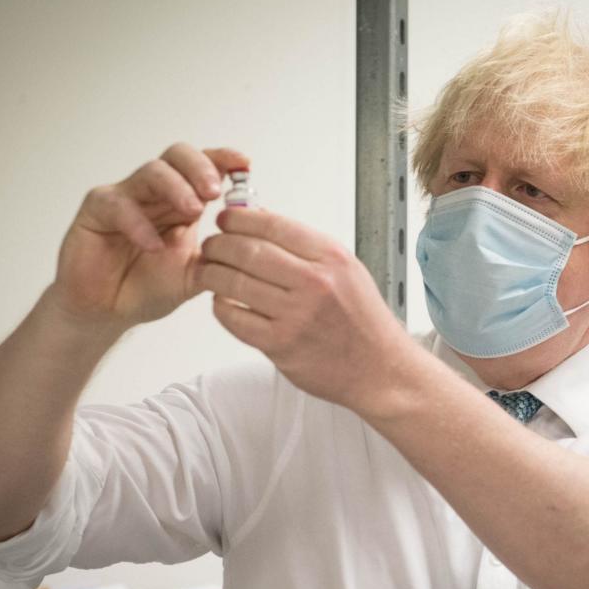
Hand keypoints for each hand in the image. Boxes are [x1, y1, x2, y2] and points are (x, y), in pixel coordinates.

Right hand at [49, 143, 250, 330]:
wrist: (109, 312)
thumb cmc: (149, 287)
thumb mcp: (196, 275)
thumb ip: (221, 257)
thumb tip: (255, 239)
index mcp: (183, 202)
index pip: (204, 167)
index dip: (223, 160)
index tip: (245, 164)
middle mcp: (155, 193)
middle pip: (177, 157)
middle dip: (200, 168)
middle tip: (215, 191)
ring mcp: (126, 197)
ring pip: (152, 172)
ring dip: (176, 187)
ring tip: (193, 210)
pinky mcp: (97, 210)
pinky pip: (118, 205)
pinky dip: (139, 223)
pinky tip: (154, 245)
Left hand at [194, 208, 414, 409]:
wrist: (379, 369)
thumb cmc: (363, 321)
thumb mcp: (347, 271)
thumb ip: (307, 248)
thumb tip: (262, 222)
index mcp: (331, 259)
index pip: (273, 225)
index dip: (239, 219)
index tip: (225, 220)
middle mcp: (314, 283)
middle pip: (248, 250)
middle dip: (219, 244)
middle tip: (211, 245)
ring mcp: (296, 315)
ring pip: (234, 282)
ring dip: (212, 273)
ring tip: (209, 271)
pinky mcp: (280, 345)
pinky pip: (234, 318)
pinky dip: (220, 306)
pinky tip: (222, 301)